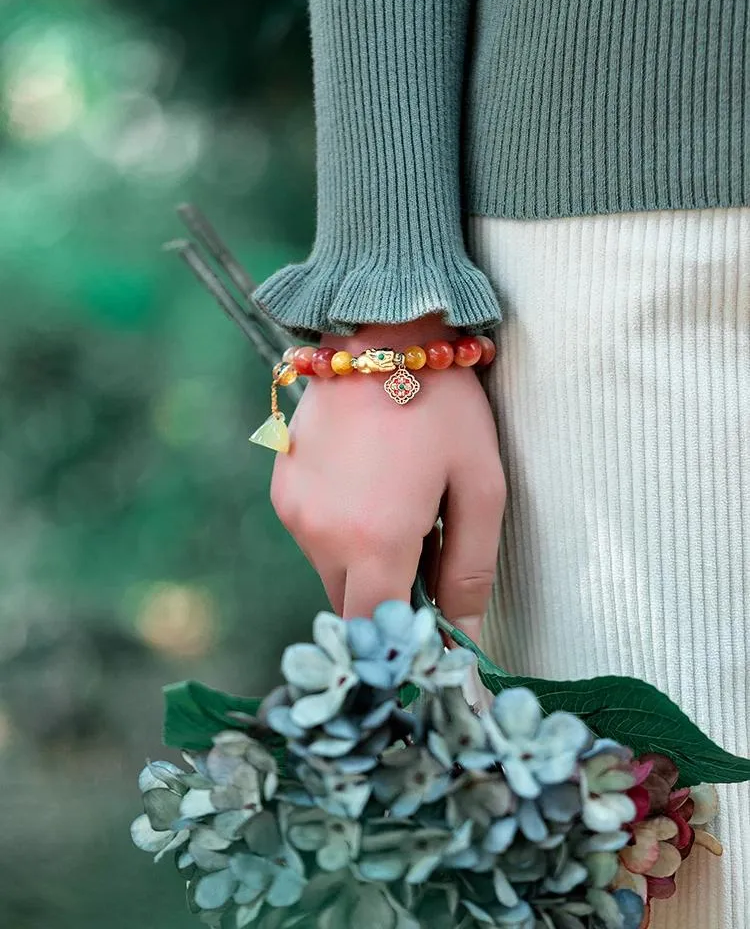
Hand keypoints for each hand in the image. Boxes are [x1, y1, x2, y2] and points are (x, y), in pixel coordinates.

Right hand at [270, 316, 505, 641]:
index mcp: (374, 541)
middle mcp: (321, 535)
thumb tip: (462, 633)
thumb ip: (471, 568)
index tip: (431, 639)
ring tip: (400, 506)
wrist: (379, 330)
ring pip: (332, 572)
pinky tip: (370, 486)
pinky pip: (314, 536)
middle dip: (389, 600)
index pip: (378, 635)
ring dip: (365, 564)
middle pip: (353, 607)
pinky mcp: (282, 487)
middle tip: (429, 555)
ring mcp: (294, 511)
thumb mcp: (480, 484)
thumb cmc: (442, 404)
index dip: (404, 648)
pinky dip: (342, 532)